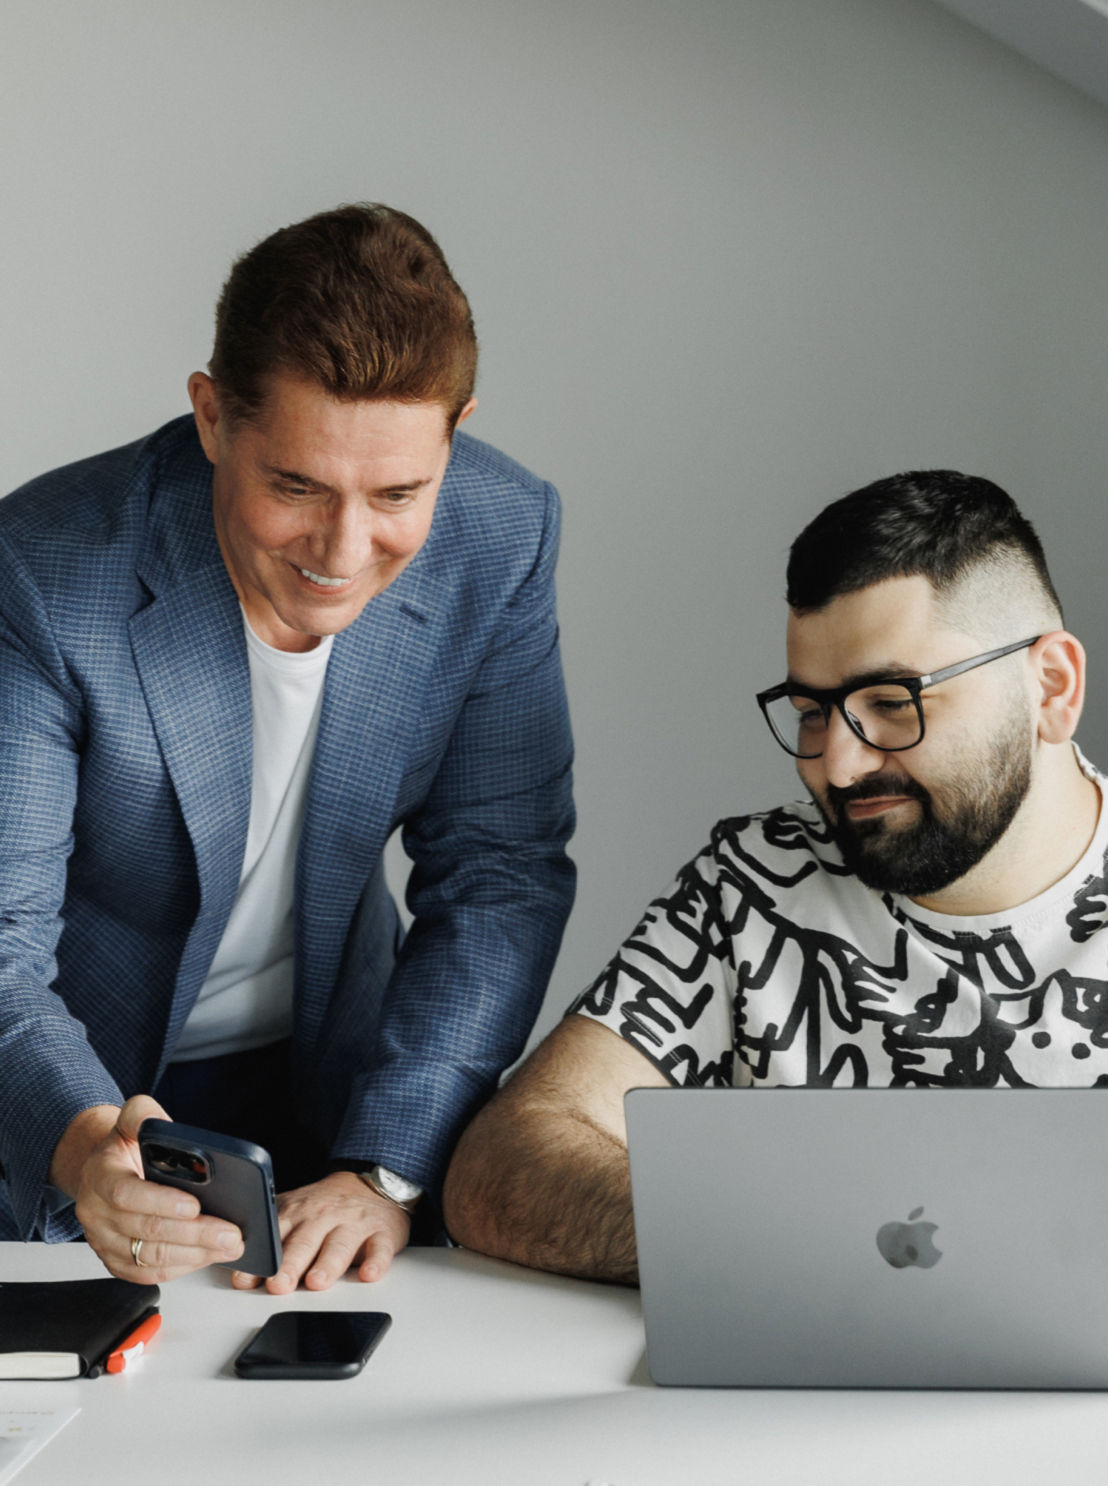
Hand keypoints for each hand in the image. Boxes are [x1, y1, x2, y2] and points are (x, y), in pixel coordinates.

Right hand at [60, 1095, 244, 1283]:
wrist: (105, 1171)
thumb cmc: (125, 1147)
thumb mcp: (131, 1120)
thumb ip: (142, 1114)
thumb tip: (158, 1122)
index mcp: (99, 1176)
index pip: (126, 1193)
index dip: (161, 1202)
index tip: (195, 1205)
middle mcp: (96, 1213)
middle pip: (146, 1230)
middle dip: (194, 1234)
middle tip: (230, 1233)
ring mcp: (104, 1242)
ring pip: (150, 1258)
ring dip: (194, 1254)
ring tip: (229, 1246)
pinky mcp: (116, 1262)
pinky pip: (149, 1273)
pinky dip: (182, 1267)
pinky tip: (208, 1256)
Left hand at [231, 1170, 410, 1293]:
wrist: (372, 1185)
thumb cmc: (326, 1208)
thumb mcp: (294, 1212)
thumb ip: (269, 1238)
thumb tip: (236, 1270)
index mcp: (296, 1213)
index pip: (274, 1235)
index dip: (260, 1258)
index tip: (245, 1279)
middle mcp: (323, 1217)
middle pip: (304, 1241)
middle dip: (289, 1264)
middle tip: (278, 1284)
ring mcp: (353, 1224)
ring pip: (340, 1244)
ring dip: (327, 1263)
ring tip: (317, 1281)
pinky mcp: (382, 1233)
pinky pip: (380, 1248)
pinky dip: (376, 1261)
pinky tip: (369, 1273)